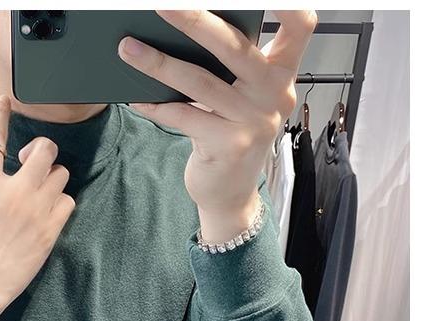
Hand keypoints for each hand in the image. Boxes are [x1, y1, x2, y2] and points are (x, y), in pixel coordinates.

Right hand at [0, 94, 75, 317]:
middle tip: (33, 161)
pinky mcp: (49, 231)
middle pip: (45, 150)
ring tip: (42, 187)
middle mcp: (14, 190)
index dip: (2, 114)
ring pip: (61, 175)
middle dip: (42, 150)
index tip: (8, 99)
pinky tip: (51, 208)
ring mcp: (35, 210)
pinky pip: (68, 202)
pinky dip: (62, 201)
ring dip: (53, 176)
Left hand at [117, 10, 316, 242]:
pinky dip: (155, 106)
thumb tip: (184, 27)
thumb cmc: (232, 134)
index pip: (300, 26)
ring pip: (198, 81)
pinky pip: (183, 116)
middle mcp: (275, 94)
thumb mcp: (242, 98)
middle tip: (161, 4)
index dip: (288, 4)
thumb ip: (231, 66)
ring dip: (158, 63)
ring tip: (128, 48)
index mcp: (283, 73)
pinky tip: (135, 98)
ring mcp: (253, 121)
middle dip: (194, 20)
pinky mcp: (228, 145)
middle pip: (234, 46)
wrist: (230, 193)